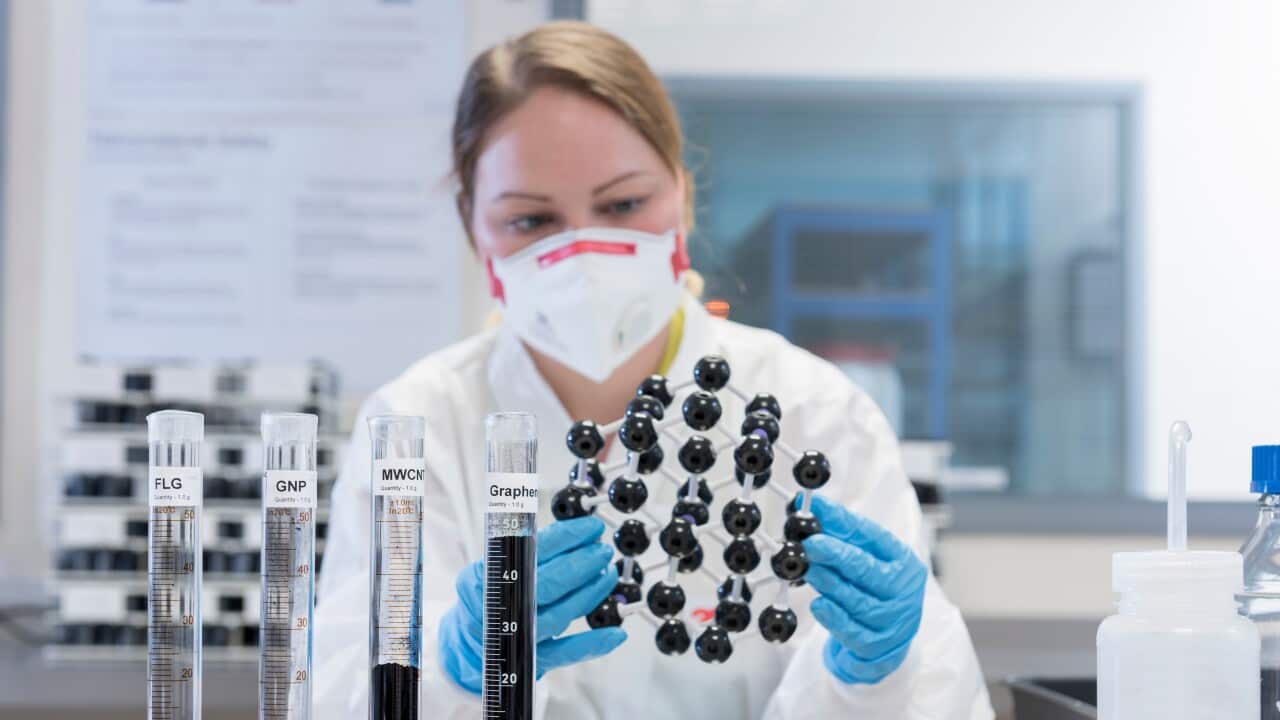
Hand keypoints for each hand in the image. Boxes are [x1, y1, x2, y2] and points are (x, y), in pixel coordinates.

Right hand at [438, 516, 626, 692]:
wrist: (468, 643)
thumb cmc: (488, 597)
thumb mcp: (492, 566)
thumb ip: (524, 549)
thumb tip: (571, 528)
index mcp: (484, 577)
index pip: (529, 552)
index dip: (564, 538)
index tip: (589, 527)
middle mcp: (499, 609)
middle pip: (545, 585)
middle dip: (580, 564)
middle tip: (602, 550)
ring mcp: (516, 637)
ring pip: (559, 615)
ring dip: (590, 594)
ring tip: (608, 574)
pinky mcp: (532, 660)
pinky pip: (565, 653)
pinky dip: (593, 643)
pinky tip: (616, 632)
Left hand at [800, 495, 926, 684]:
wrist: (891, 638)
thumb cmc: (875, 589)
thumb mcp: (869, 560)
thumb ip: (844, 537)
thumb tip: (814, 510)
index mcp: (903, 561)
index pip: (873, 537)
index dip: (844, 522)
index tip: (817, 508)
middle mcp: (902, 590)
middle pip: (867, 570)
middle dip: (837, 555)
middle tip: (810, 543)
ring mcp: (892, 620)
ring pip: (857, 600)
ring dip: (829, 583)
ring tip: (807, 569)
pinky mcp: (877, 646)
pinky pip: (852, 631)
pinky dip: (833, 618)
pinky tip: (818, 605)